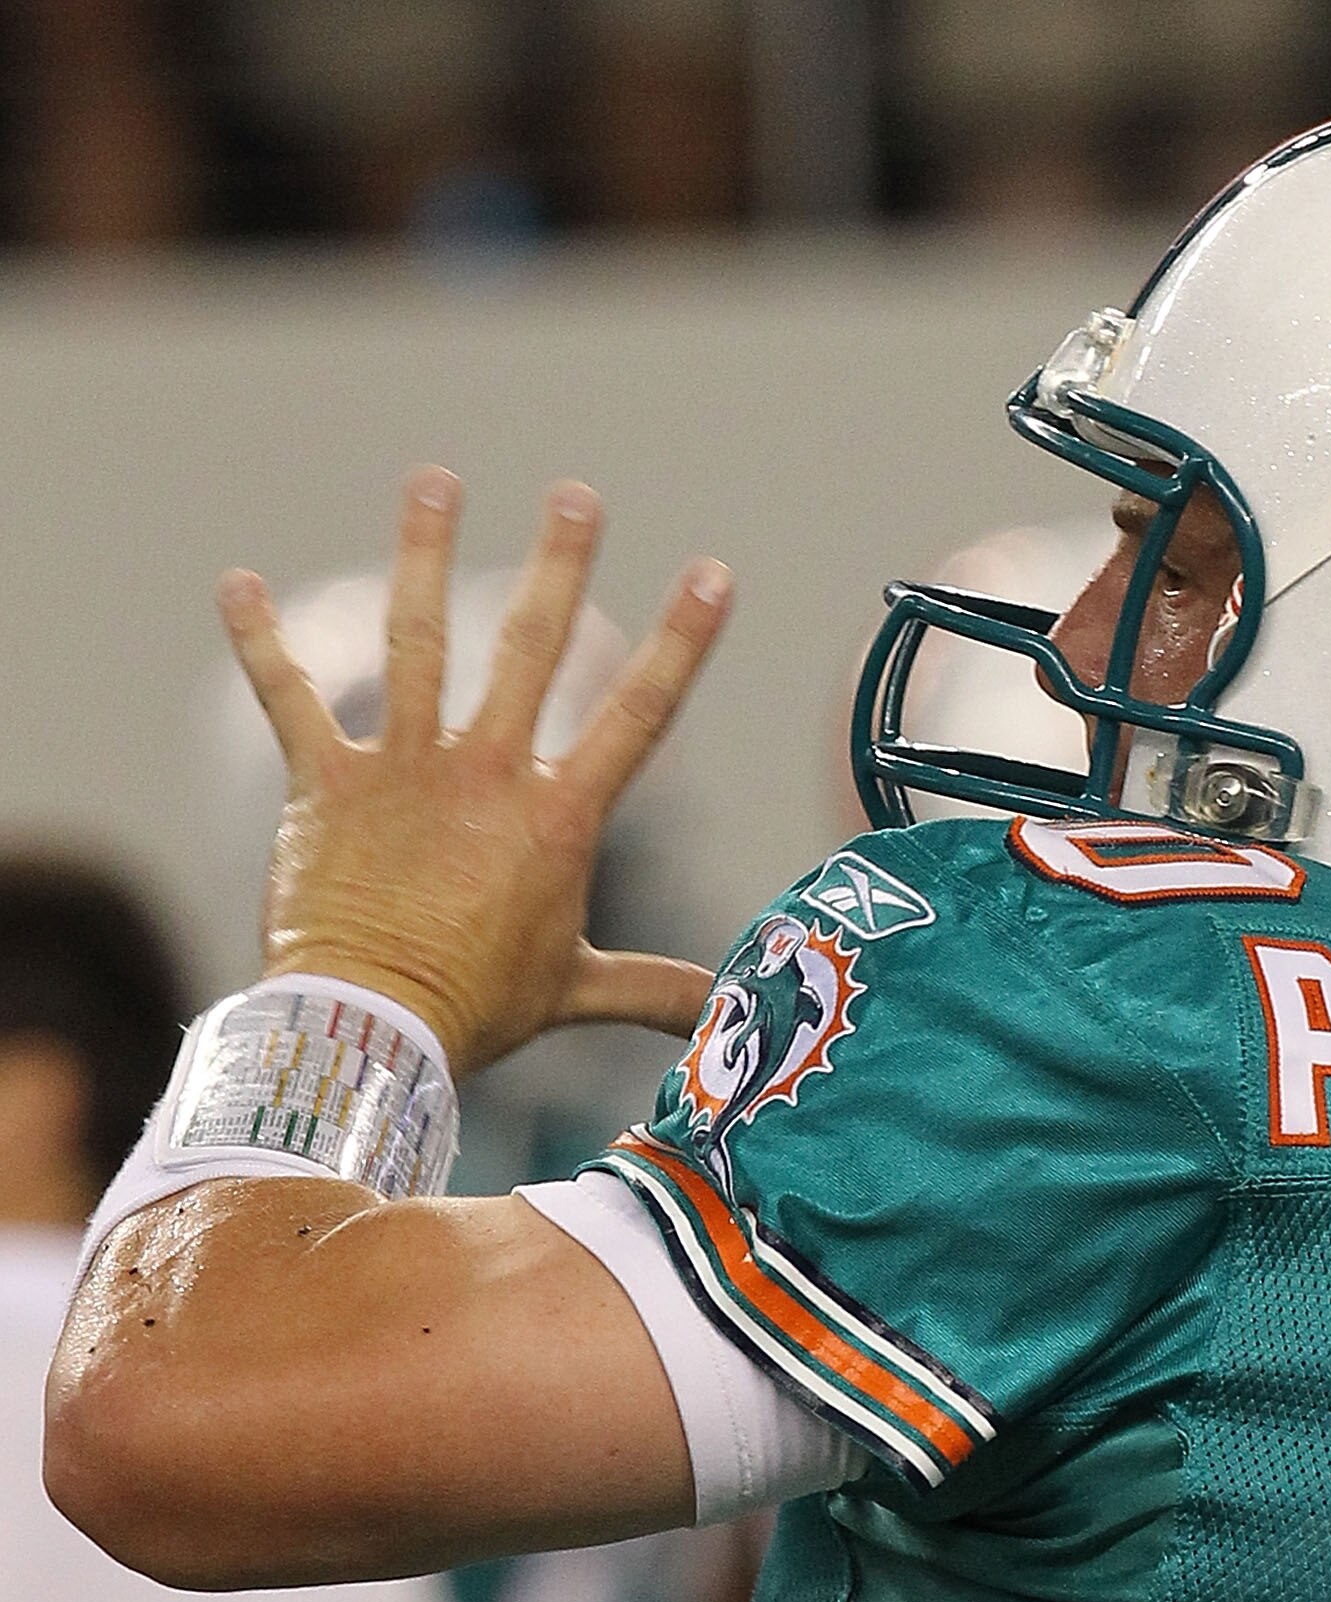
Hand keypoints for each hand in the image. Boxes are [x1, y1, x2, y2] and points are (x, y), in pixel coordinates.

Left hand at [223, 466, 733, 1079]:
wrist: (368, 1023)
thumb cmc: (476, 1009)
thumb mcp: (576, 992)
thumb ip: (652, 989)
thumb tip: (726, 1009)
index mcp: (558, 818)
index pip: (637, 713)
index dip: (682, 641)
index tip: (711, 574)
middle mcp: (486, 774)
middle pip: (530, 650)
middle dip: (557, 566)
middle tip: (576, 496)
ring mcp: (404, 771)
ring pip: (418, 641)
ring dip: (424, 554)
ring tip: (436, 481)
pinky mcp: (326, 785)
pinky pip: (289, 698)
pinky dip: (260, 640)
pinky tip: (237, 583)